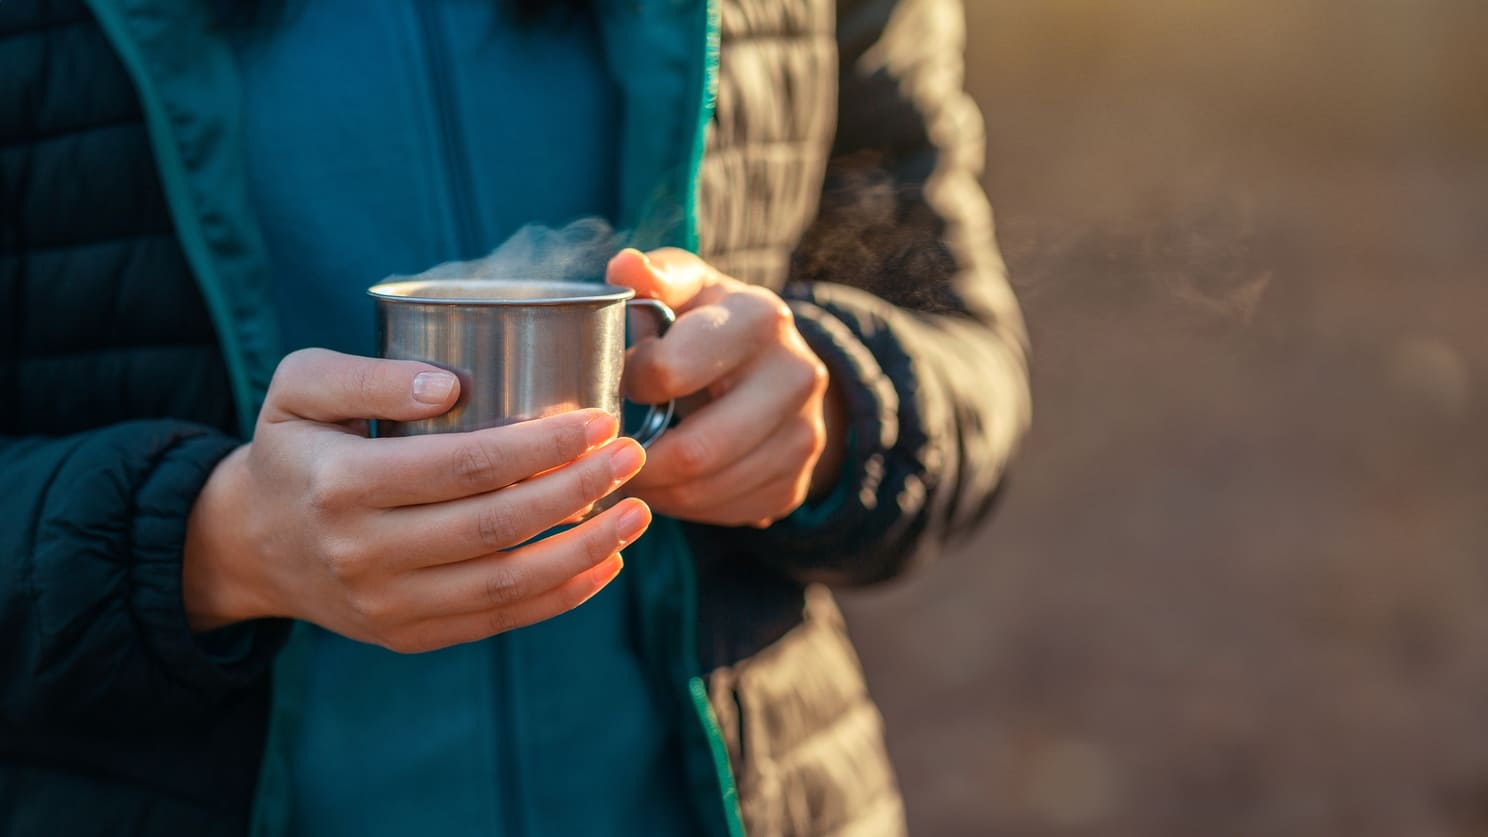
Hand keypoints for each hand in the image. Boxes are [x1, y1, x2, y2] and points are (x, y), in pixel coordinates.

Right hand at [182, 349, 650, 652]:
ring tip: (638, 513)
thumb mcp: (300, 386)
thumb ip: (368, 373)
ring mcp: (387, 605)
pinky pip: (497, 621)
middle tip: (630, 456)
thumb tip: (450, 383)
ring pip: (506, 584)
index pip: (465, 465)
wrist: (252, 545)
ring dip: (585, 549)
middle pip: (496, 525)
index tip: (596, 420)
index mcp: (342, 483)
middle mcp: (363, 552)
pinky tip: (607, 563)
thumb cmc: (295, 447)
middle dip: (579, 489)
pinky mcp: (407, 636)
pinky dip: (561, 596)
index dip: (541, 446)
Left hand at [607, 248, 845, 527]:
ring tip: (622, 469)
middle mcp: (797, 378)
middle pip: (696, 450)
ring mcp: (804, 437)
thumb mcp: (688, 286)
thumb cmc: (711, 323)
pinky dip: (681, 506)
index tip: (610, 383)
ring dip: (652, 490)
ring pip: (706, 490)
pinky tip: (662, 483)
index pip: (670, 371)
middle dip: (634, 459)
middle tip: (599, 454)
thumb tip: (624, 265)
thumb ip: (655, 276)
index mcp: (760, 319)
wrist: (778, 366)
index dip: (626, 384)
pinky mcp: (796, 483)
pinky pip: (723, 513)